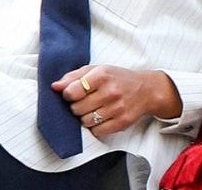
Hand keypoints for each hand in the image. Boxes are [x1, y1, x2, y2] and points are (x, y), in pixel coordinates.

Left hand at [53, 64, 180, 139]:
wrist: (146, 90)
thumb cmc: (117, 78)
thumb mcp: (97, 70)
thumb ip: (73, 76)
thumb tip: (55, 86)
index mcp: (102, 75)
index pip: (72, 91)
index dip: (68, 94)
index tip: (72, 93)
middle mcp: (110, 91)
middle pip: (76, 108)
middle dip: (76, 107)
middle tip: (84, 102)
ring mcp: (117, 108)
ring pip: (85, 121)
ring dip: (85, 117)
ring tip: (93, 109)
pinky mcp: (122, 122)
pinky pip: (97, 131)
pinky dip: (95, 127)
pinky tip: (100, 117)